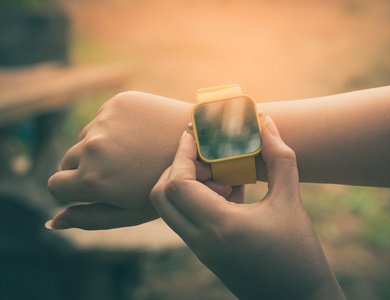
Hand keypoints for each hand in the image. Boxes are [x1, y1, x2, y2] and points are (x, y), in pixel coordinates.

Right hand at [47, 92, 192, 228]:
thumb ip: (90, 218)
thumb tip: (53, 221)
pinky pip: (102, 119)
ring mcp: (105, 121)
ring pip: (85, 138)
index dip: (72, 191)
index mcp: (93, 179)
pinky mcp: (118, 102)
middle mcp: (93, 147)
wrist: (200, 143)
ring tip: (133, 153)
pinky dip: (113, 127)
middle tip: (117, 172)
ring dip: (99, 146)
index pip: (55, 186)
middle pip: (67, 161)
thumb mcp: (130, 212)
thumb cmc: (166, 183)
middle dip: (84, 168)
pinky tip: (139, 135)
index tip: (91, 190)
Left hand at [150, 116, 344, 299]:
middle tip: (205, 157)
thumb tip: (266, 122)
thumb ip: (279, 157)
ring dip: (187, 185)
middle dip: (176, 168)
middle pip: (162, 197)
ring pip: (171, 210)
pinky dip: (197, 201)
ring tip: (222, 176)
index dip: (181, 154)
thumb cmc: (299, 252)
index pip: (177, 184)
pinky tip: (232, 194)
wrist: (299, 299)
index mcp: (220, 226)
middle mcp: (202, 241)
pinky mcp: (207, 255)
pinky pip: (187, 221)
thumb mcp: (291, 201)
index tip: (193, 135)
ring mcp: (201, 250)